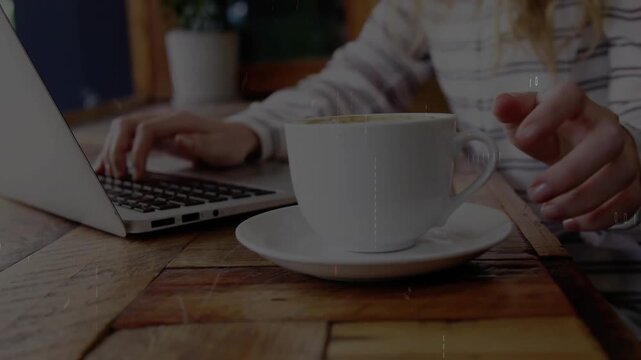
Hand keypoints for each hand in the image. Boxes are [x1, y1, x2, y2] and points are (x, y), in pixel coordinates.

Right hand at [93, 110, 258, 179]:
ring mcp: (158, 126)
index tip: (137, 176)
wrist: (236, 138)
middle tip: (117, 177)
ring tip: (105, 174)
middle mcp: (164, 119)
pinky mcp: (156, 136)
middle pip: (126, 125)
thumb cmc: (230, 144)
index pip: (145, 129)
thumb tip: (179, 139)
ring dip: (111, 150)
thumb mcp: (222, 147)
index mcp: (179, 120)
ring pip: (122, 131)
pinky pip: (128, 139)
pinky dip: (116, 151)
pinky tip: (107, 166)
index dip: (136, 153)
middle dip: (115, 150)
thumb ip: (201, 143)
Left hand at [493, 82, 640, 230]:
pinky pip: (629, 200)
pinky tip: (571, 223)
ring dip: (582, 200)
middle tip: (536, 193)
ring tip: (548, 212)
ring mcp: (625, 152)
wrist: (583, 142)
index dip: (548, 116)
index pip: (569, 97)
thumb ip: (513, 111)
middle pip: (606, 143)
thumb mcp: (527, 118)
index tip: (522, 139)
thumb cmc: (551, 129)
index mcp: (575, 104)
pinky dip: (600, 217)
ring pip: (620, 175)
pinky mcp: (632, 179)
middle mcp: (606, 125)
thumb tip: (500, 104)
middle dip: (570, 173)